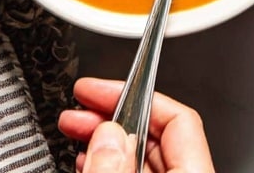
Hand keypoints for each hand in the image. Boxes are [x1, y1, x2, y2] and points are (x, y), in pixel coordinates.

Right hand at [59, 77, 215, 172]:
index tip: (95, 89)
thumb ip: (116, 166)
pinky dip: (111, 165)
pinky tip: (89, 161)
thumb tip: (108, 133)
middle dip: (111, 116)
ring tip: (76, 131)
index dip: (134, 95)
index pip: (177, 116)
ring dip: (106, 141)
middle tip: (77, 111)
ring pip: (140, 156)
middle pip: (154, 134)